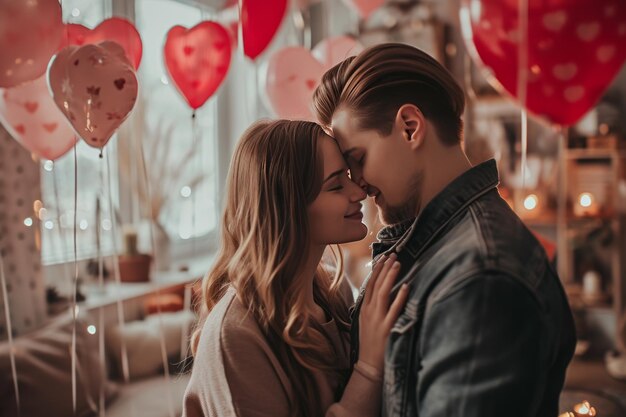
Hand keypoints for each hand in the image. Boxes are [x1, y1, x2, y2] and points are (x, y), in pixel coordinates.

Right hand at [358, 253, 409, 371]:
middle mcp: (369, 311)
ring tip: (398, 264)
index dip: (377, 270)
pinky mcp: (386, 328)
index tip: (383, 258)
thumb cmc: (370, 343)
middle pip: (376, 285)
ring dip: (390, 277)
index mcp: (364, 309)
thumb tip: (381, 291)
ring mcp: (377, 319)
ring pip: (383, 293)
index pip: (369, 284)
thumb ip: (372, 307)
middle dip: (385, 268)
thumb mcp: (366, 322)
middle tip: (393, 255)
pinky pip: (394, 309)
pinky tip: (406, 286)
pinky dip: (399, 296)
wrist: (368, 365)